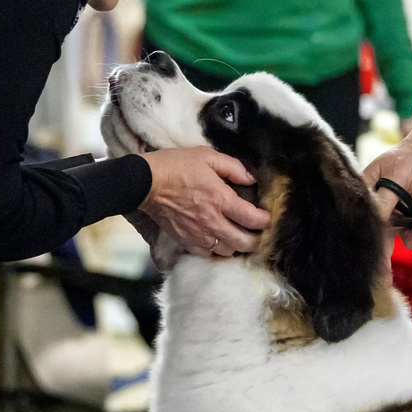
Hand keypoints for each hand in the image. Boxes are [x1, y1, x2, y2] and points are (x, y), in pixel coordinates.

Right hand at [138, 145, 268, 257]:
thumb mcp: (207, 156)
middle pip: (244, 243)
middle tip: (257, 233)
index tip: (266, 218)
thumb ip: (233, 168)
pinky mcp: (185, 241)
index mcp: (221, 200)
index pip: (253, 219)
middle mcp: (213, 222)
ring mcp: (199, 234)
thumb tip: (251, 179)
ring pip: (227, 251)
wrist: (145, 183)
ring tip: (237, 236)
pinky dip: (216, 250)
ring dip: (236, 245)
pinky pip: (207, 254)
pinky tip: (217, 241)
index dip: (265, 222)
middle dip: (256, 240)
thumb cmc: (176, 166)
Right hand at [362, 101, 411, 244]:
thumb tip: (375, 223)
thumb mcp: (396, 176)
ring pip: (392, 240)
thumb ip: (384, 200)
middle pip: (373, 232)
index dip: (361, 228)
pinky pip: (411, 238)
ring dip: (406, 234)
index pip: (358, 214)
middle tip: (390, 247)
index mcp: (366, 192)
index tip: (370, 236)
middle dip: (381, 242)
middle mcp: (379, 207)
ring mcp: (396, 215)